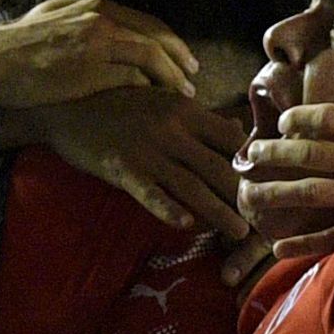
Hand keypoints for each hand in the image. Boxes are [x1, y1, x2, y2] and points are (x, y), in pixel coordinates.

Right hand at [0, 0, 199, 108]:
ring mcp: (97, 42)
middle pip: (156, 36)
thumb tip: (103, 27)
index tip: (183, 57)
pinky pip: (132, 79)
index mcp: (94, 7)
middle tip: (194, 76)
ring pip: (150, 57)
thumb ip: (81, 19)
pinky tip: (156, 104)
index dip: (169, 41)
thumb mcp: (53, 18)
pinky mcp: (91, 69)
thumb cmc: (18, 47)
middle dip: (179, 57)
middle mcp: (100, 18)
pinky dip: (148, 90)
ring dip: (171, 76)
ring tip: (183, 94)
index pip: (146, 22)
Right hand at [34, 86, 249, 237]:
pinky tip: (187, 225)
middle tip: (263, 220)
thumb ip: (200, 116)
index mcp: (184, 109)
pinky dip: (169, 209)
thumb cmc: (118, 103)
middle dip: (243, 196)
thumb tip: (237, 128)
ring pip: (192, 185)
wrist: (66, 105)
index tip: (268, 186)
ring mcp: (147, 150)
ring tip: (239, 232)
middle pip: (218, 166)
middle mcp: (171, 129)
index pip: (231, 139)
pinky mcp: (123, 169)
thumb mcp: (163, 100)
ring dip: (219, 212)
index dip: (253, 165)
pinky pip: (151, 193)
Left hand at [235, 103, 333, 260]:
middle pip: (309, 153)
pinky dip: (300, 245)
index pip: (328, 119)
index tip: (280, 123)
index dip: (300, 118)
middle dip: (274, 153)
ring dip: (273, 194)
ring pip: (308, 192)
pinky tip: (276, 248)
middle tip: (249, 155)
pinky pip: (327, 239)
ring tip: (248, 196)